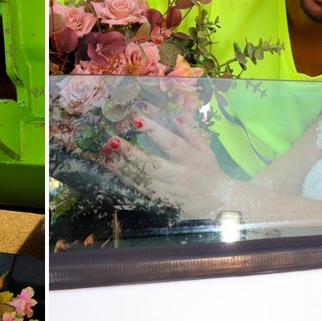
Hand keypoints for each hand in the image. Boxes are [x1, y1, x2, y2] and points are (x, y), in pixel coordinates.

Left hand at [105, 114, 225, 219]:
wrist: (215, 203)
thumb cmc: (209, 171)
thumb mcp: (206, 150)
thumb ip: (190, 133)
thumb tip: (176, 116)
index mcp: (191, 160)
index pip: (172, 144)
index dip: (155, 132)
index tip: (137, 120)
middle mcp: (178, 176)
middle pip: (152, 165)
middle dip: (130, 152)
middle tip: (112, 140)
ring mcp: (168, 191)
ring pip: (141, 179)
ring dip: (122, 166)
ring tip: (106, 152)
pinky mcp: (161, 202)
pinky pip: (139, 191)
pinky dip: (124, 180)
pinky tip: (112, 168)